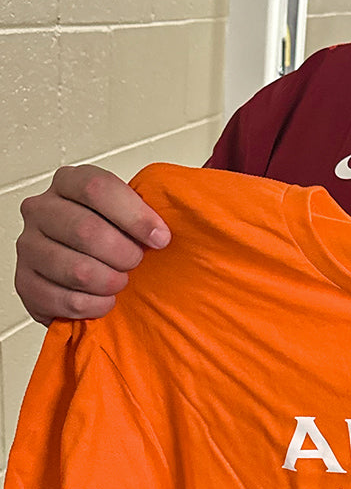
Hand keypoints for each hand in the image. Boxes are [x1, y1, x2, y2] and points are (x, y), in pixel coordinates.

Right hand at [15, 165, 170, 324]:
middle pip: (86, 230)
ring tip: (120, 283)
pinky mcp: (24, 282)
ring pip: (76, 269)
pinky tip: (105, 301)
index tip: (161, 239)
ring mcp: (28, 246)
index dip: (135, 216)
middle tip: (136, 264)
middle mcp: (41, 209)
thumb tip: (189, 212)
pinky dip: (93, 306)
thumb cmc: (118, 238)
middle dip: (124, 255)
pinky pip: (62, 300)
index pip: (96, 188)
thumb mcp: (135, 214)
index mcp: (69, 182)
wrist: (91, 272)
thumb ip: (155, 206)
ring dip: (110, 282)